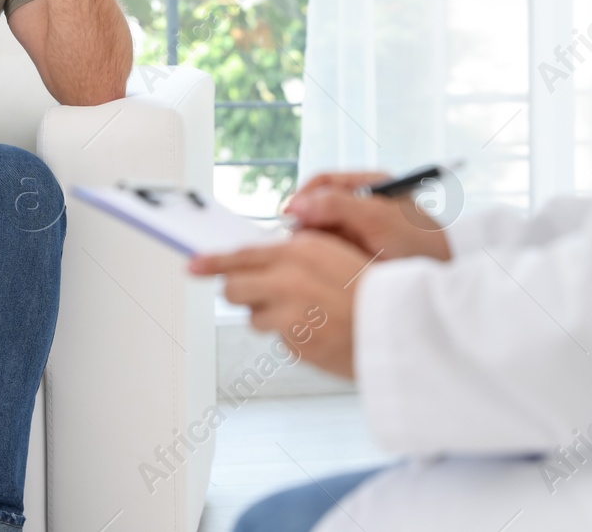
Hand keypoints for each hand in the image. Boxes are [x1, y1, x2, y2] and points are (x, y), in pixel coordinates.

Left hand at [188, 230, 368, 378]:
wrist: (400, 325)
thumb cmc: (371, 289)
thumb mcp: (334, 254)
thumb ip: (296, 254)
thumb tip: (261, 260)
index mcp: (299, 249)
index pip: (242, 254)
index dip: (211, 261)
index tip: (191, 265)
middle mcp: (288, 277)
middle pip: (234, 287)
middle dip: (242, 293)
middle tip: (262, 296)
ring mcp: (289, 311)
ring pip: (253, 317)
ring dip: (270, 317)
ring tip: (307, 315)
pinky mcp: (294, 341)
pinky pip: (278, 339)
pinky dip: (292, 337)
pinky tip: (319, 331)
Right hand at [283, 171, 452, 260]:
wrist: (445, 277)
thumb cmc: (419, 243)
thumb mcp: (377, 219)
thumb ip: (337, 206)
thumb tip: (296, 204)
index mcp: (370, 184)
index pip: (323, 182)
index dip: (302, 197)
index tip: (288, 216)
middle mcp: (363, 202)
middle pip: (318, 205)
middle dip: (305, 223)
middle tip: (294, 243)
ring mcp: (361, 228)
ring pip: (322, 229)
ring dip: (312, 242)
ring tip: (308, 257)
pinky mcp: (360, 251)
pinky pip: (331, 249)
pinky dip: (322, 255)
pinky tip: (322, 266)